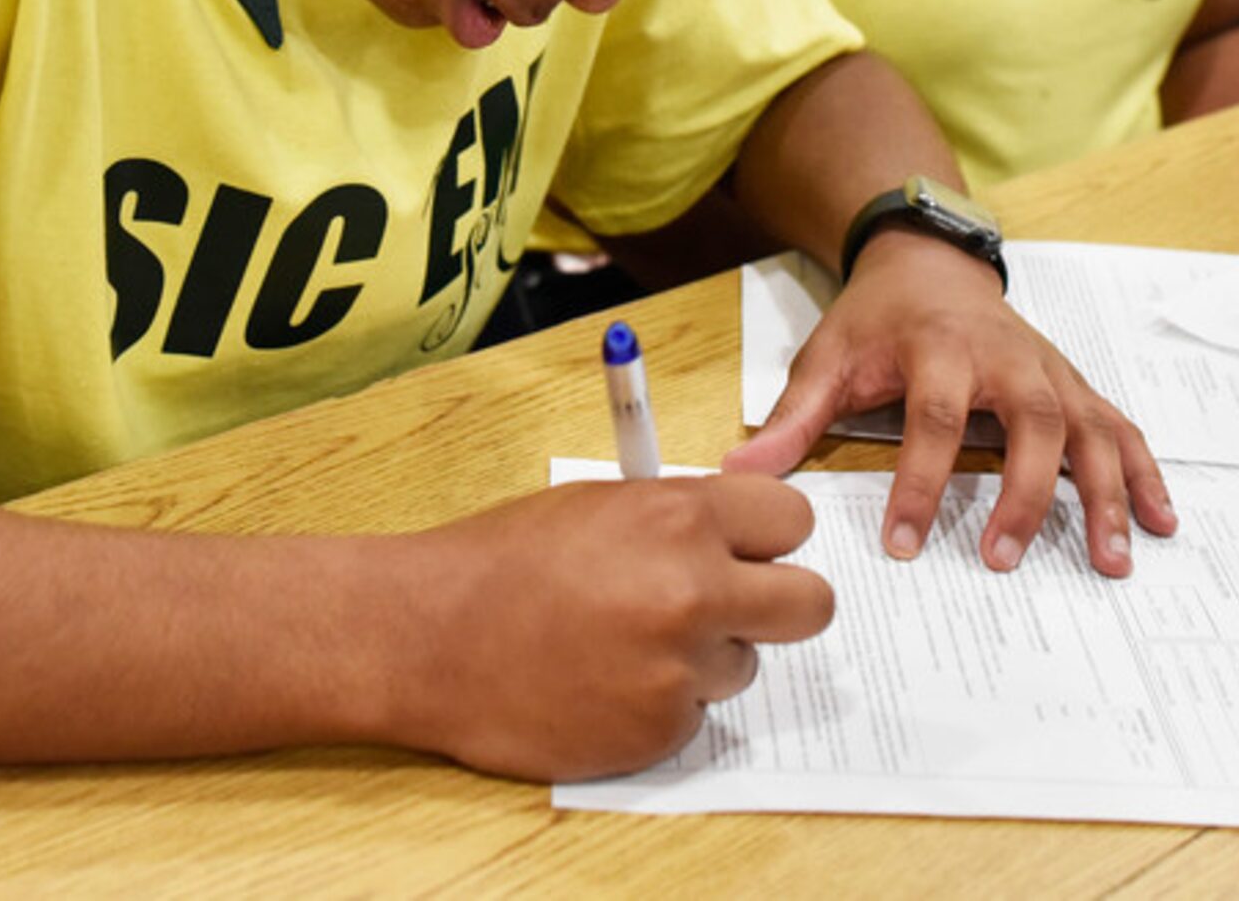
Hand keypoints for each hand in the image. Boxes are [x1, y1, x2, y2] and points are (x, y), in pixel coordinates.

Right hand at [389, 475, 832, 781]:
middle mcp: (695, 593)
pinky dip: (659, 705)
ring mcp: (679, 670)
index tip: (749, 550)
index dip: (769, 538)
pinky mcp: (658, 732)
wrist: (427, 637)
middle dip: (778, 604)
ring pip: (743, 664)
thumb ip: (679, 518)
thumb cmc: (500, 562)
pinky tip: (602, 685)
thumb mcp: (600, 506)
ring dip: (703, 659)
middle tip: (732, 607)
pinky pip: (693, 716)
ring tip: (625, 645)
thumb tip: (737, 537)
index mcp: (682, 518)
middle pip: (812, 604)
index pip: (794, 522)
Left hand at [723, 236, 1175, 579]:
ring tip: (1112, 558)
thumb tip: (740, 477)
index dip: (920, 482)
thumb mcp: (827, 356)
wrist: (928, 262)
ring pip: (1089, 429)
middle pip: (1032, 423)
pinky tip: (1161, 521)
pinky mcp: (1073, 385)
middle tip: (1005, 560)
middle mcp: (1006, 357)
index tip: (903, 543)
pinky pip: (1118, 428)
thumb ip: (792, 419)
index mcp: (940, 349)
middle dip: (1024, 494)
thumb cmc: (878, 318)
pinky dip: (1143, 473)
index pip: (935, 418)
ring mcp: (1049, 371)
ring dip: (1106, 493)